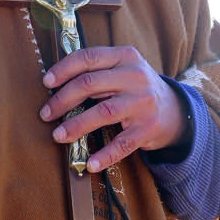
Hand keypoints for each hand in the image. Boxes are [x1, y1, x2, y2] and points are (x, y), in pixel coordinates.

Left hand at [39, 45, 190, 173]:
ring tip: (58, 135)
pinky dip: (105, 155)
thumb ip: (96, 70)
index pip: (88, 57)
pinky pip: (122, 143)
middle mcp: (135, 76)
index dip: (63, 69)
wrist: (174, 110)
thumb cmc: (136, 88)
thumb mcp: (123, 69)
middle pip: (90, 84)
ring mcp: (143, 102)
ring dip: (76, 125)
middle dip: (62, 100)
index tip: (46, 83)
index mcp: (125, 56)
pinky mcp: (148, 128)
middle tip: (46, 114)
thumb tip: (55, 84)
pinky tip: (90, 163)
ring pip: (102, 112)